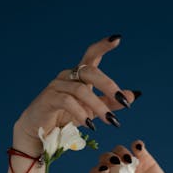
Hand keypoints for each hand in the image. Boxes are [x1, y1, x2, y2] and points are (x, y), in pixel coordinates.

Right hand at [12, 35, 137, 154]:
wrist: (40, 133)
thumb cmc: (64, 119)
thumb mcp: (91, 111)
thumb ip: (109, 103)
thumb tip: (132, 95)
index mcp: (78, 76)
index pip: (91, 55)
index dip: (102, 46)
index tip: (117, 39)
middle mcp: (68, 76)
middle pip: (90, 71)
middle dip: (108, 85)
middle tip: (124, 103)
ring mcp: (56, 86)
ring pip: (81, 90)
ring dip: (99, 107)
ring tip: (111, 121)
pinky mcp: (48, 98)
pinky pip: (68, 102)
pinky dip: (82, 113)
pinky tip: (91, 125)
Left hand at [89, 140, 172, 172]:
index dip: (97, 171)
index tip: (105, 172)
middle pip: (104, 159)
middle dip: (107, 158)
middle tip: (116, 163)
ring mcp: (131, 166)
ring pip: (118, 150)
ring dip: (121, 151)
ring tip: (129, 160)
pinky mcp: (145, 160)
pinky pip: (137, 146)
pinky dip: (136, 144)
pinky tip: (139, 150)